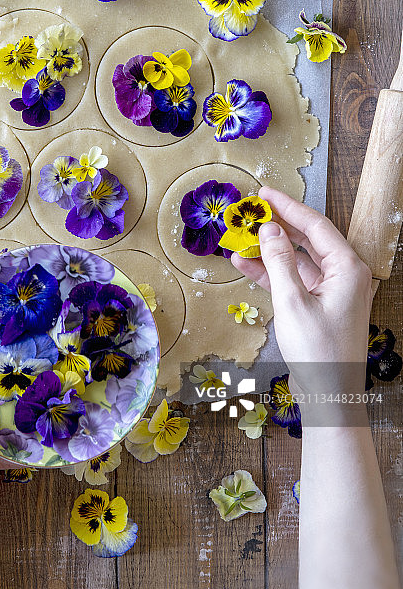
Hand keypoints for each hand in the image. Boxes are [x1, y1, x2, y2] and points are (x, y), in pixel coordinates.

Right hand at [231, 187, 372, 399]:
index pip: (316, 226)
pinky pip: (293, 280)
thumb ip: (279, 262)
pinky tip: (244, 263)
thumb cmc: (318, 351)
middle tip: (251, 211)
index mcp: (348, 269)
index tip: (265, 193)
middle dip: (278, 225)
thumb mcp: (292, 302)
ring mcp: (331, 290)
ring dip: (269, 250)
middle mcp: (344, 275)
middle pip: (308, 239)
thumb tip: (268, 229)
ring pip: (297, 259)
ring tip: (241, 236)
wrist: (329, 395)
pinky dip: (271, 272)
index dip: (288, 207)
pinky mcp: (318, 305)